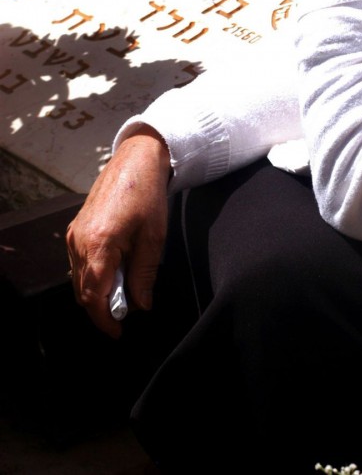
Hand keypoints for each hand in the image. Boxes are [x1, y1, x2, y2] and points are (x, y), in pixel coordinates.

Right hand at [66, 125, 170, 337]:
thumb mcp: (154, 238)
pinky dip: (93, 274)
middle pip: (83, 291)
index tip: (117, 332)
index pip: (94, 296)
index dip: (105, 319)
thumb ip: (144, 275)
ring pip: (79, 278)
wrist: (136, 160)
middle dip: (102, 308)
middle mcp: (80, 241)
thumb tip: (140, 305)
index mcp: (99, 245)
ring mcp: (75, 234)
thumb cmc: (147, 195)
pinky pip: (79, 262)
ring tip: (124, 293)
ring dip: (98, 291)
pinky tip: (115, 272)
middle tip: (125, 316)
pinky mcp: (76, 228)